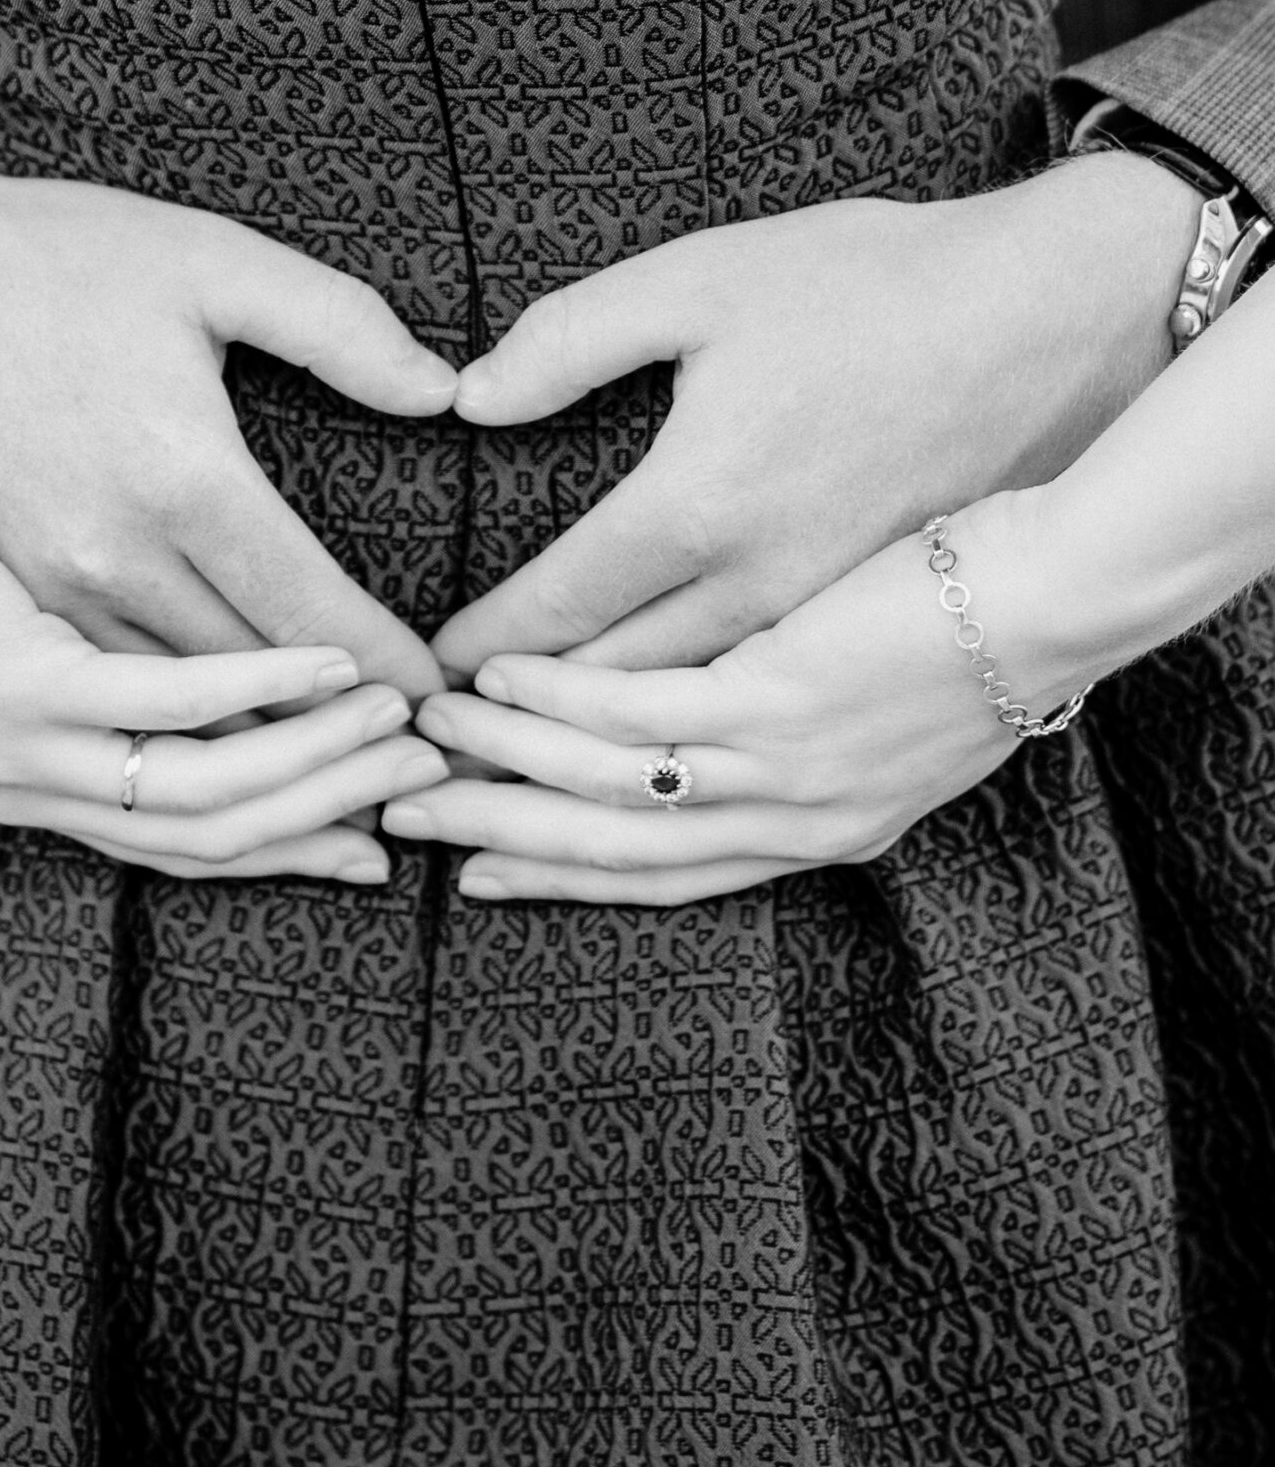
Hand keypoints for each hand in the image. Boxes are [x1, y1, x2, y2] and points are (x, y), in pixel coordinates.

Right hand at [0, 109, 455, 693]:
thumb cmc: (51, 256)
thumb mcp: (209, 258)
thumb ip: (340, 326)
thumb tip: (444, 391)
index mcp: (180, 480)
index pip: (311, 616)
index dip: (388, 670)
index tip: (443, 700)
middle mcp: (111, 561)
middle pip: (253, 689)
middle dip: (340, 733)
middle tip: (421, 750)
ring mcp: (47, 594)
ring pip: (177, 714)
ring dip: (263, 751)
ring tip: (347, 771)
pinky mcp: (6, 603)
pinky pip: (113, 697)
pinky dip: (181, 732)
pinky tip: (232, 740)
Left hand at [0, 430, 446, 880]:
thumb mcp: (6, 632)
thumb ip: (97, 670)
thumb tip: (196, 667)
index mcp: (37, 782)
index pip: (195, 843)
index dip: (300, 840)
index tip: (387, 825)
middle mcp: (34, 786)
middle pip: (221, 833)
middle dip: (338, 807)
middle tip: (431, 773)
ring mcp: (24, 742)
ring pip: (208, 787)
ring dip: (322, 753)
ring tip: (404, 708)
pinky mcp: (18, 677)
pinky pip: (166, 704)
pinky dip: (264, 684)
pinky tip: (334, 651)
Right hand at [392, 494, 1066, 901]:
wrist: (1059, 592)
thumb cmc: (983, 627)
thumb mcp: (892, 715)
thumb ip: (803, 736)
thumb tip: (725, 715)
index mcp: (822, 832)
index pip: (666, 875)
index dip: (563, 874)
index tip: (481, 871)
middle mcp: (796, 821)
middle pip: (617, 851)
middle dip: (502, 838)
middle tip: (407, 817)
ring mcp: (785, 768)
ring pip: (611, 787)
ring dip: (505, 761)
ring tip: (431, 726)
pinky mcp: (780, 700)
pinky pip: (636, 713)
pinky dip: (554, 700)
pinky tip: (500, 673)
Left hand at [432, 156, 1197, 679]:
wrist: (1050, 320)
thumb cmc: (872, 285)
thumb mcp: (700, 277)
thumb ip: (570, 339)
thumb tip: (468, 398)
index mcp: (698, 504)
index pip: (559, 606)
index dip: (481, 648)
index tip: (427, 678)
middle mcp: (758, 585)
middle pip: (612, 691)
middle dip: (521, 731)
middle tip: (447, 753)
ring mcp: (824, 616)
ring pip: (689, 717)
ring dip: (599, 753)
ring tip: (525, 779)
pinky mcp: (875, 618)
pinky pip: (762, 706)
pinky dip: (693, 739)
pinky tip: (660, 748)